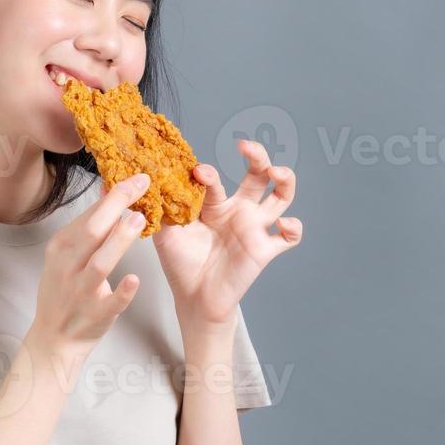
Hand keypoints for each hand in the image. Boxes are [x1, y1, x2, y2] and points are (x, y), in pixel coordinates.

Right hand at [31, 171, 151, 361]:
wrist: (54, 337)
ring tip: (139, 219)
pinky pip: (110, 302)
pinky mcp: (95, 315)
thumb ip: (89, 226)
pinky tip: (135, 279)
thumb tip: (110, 190)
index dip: (113, 194)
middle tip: (142, 184)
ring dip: (119, 241)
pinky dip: (122, 291)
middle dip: (117, 205)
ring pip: (100, 263)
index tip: (136, 177)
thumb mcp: (68, 254)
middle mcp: (68, 266)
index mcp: (61, 246)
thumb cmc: (65, 289)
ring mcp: (80, 291)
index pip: (88, 215)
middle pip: (91, 231)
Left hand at [151, 139, 302, 326]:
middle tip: (247, 147)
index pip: (215, 180)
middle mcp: (238, 211)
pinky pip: (289, 237)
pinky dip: (293, 228)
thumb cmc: (181, 264)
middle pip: (257, 176)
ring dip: (285, 180)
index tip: (198, 172)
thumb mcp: (166, 232)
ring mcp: (254, 228)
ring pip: (281, 197)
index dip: (208, 174)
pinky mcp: (264, 249)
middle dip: (257, 157)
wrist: (193, 298)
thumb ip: (163, 207)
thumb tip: (151, 180)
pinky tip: (283, 224)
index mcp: (214, 204)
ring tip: (277, 172)